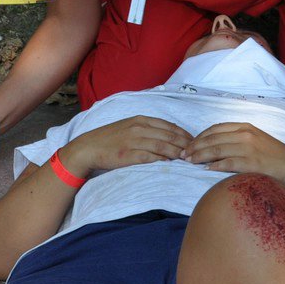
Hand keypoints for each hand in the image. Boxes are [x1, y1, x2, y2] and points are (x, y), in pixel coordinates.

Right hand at [61, 115, 192, 176]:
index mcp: (140, 120)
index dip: (184, 134)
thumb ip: (147, 129)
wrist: (89, 147)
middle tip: (195, 153)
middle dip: (185, 144)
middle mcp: (139, 128)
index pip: (169, 126)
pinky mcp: (128, 154)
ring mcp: (134, 141)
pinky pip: (150, 157)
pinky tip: (170, 163)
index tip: (194, 142)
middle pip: (169, 136)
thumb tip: (167, 136)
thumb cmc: (110, 138)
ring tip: (187, 160)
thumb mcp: (129, 126)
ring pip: (163, 146)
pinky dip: (162, 160)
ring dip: (177, 153)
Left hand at [184, 121, 284, 184]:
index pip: (216, 128)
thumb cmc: (274, 157)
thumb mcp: (256, 141)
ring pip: (217, 149)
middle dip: (195, 146)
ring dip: (200, 155)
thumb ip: (237, 140)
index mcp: (245, 127)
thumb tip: (215, 147)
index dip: (200, 136)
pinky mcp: (252, 162)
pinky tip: (206, 169)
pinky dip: (215, 165)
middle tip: (183, 155)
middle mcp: (245, 134)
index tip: (189, 145)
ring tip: (189, 162)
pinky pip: (228, 162)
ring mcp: (249, 148)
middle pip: (213, 138)